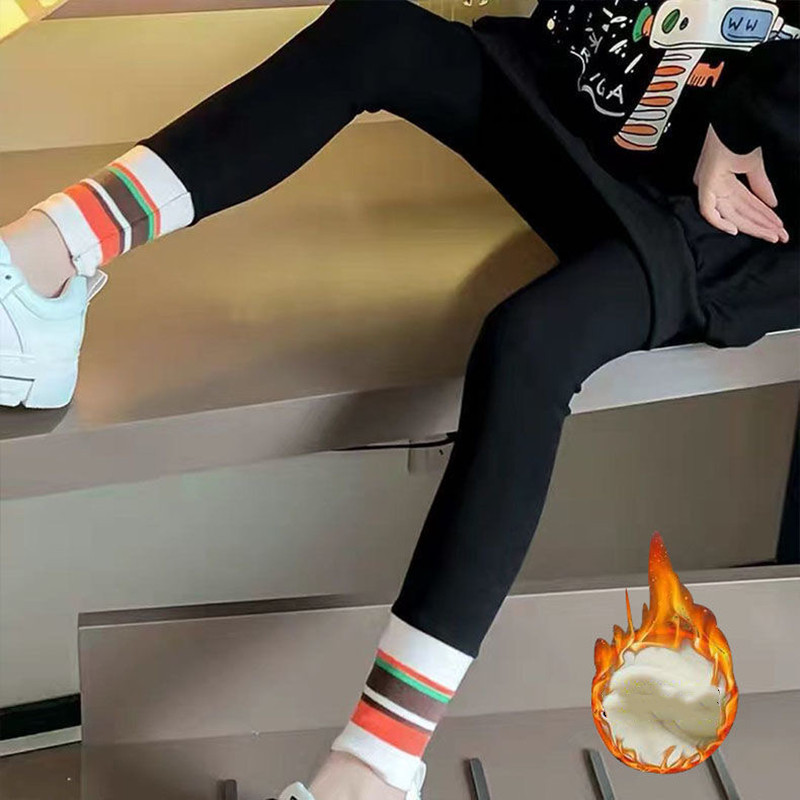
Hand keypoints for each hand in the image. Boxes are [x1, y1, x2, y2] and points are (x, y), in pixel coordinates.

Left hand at [693, 125, 788, 243]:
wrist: (734, 118)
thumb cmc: (738, 136)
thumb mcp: (753, 165)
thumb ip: (760, 186)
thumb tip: (772, 204)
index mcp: (723, 182)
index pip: (745, 206)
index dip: (762, 218)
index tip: (778, 228)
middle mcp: (715, 187)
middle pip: (739, 213)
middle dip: (762, 225)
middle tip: (779, 236)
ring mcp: (710, 187)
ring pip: (730, 214)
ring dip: (753, 224)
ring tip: (772, 234)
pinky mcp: (705, 185)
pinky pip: (709, 210)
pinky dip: (721, 222)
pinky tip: (736, 230)